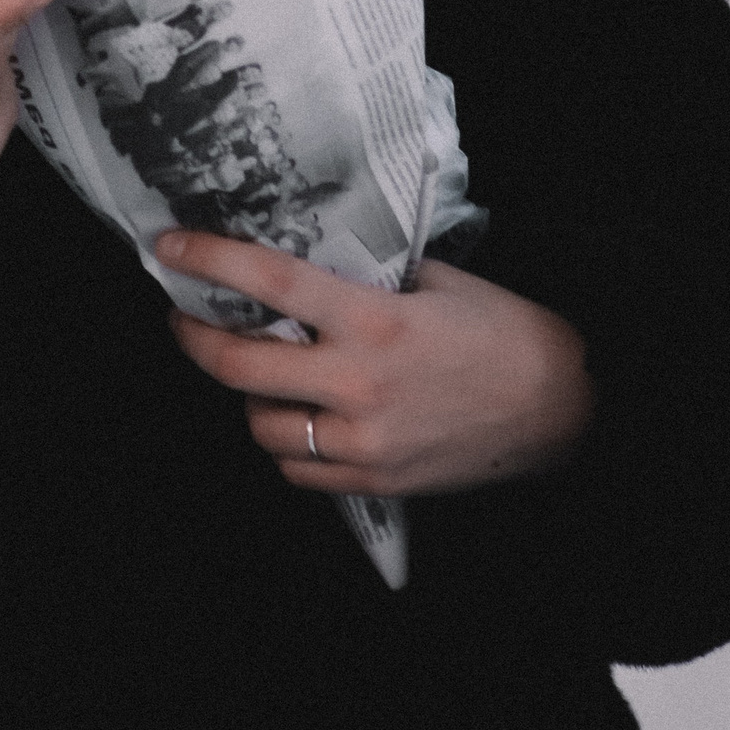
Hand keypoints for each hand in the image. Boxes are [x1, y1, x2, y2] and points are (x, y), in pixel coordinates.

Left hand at [159, 231, 592, 497]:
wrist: (561, 408)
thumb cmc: (500, 332)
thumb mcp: (433, 282)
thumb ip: (366, 281)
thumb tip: (303, 274)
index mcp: (374, 320)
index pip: (271, 284)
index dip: (211, 261)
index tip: (168, 246)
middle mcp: (359, 384)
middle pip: (240, 368)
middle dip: (195, 339)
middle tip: (184, 316)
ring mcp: (364, 442)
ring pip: (261, 426)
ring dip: (248, 397)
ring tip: (260, 372)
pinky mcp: (375, 482)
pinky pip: (298, 470)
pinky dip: (286, 444)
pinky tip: (300, 417)